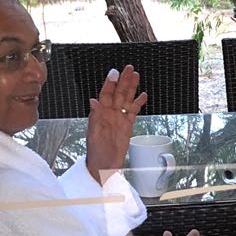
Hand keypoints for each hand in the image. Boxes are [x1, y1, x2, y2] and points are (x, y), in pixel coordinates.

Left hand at [84, 65, 148, 185]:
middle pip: (118, 93)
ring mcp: (119, 119)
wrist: (104, 166)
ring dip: (131, 88)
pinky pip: (133, 111)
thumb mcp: (94, 135)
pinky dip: (138, 103)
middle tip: (129, 68)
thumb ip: (94, 117)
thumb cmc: (96, 153)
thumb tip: (93, 101)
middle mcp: (110, 114)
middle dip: (123, 80)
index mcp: (101, 114)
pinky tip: (143, 95)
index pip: (106, 94)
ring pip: (126, 99)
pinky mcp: (127, 126)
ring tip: (136, 76)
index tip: (115, 72)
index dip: (110, 83)